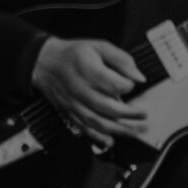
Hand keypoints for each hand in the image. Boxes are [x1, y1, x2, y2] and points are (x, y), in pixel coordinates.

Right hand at [31, 37, 148, 150]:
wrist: (44, 63)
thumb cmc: (72, 54)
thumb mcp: (99, 46)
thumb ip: (122, 60)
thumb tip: (139, 76)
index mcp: (89, 72)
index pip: (114, 85)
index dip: (128, 86)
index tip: (133, 84)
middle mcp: (81, 91)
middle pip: (108, 108)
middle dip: (130, 114)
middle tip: (144, 115)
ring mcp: (75, 104)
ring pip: (98, 122)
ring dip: (119, 130)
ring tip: (135, 131)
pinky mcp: (70, 112)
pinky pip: (84, 128)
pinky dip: (97, 138)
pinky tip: (109, 141)